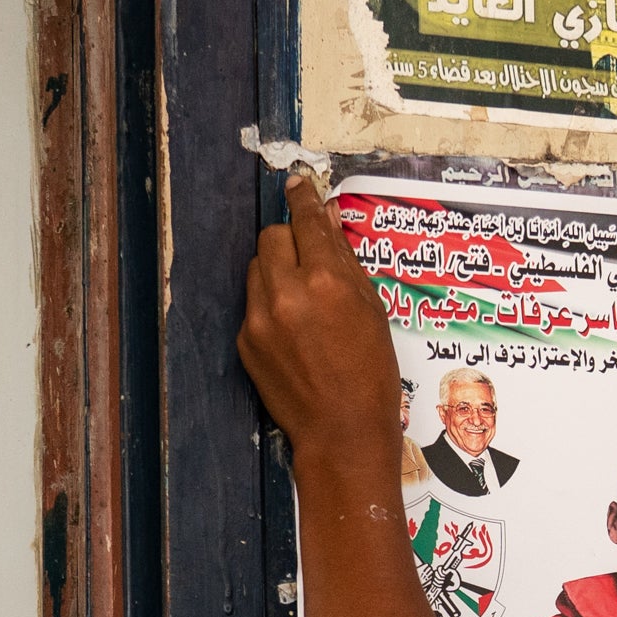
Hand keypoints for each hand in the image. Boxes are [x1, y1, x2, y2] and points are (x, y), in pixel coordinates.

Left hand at [241, 174, 405, 477]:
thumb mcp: (371, 309)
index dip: (303, 199)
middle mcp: (286, 293)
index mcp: (325, 282)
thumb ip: (345, 261)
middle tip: (310, 259)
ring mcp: (259, 319)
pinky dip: (270, 306)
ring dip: (277, 270)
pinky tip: (294, 333)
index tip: (298, 184)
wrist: (342, 432)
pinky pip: (253, 304)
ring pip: (257, 268)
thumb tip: (328, 219)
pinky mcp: (245, 341)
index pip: (307, 221)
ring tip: (303, 299)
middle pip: (272, 237)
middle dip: (290, 240)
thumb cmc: (371, 374)